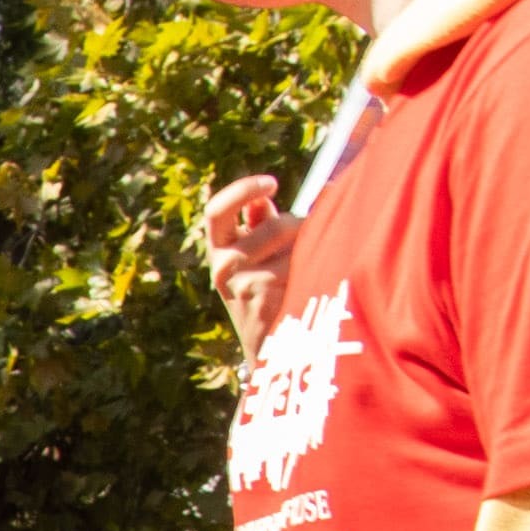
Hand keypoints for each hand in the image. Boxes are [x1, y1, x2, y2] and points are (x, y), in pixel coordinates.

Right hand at [199, 173, 303, 345]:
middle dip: (302, 228)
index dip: (243, 190)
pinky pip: (300, 266)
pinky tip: (306, 288)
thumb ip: (260, 224)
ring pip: (293, 246)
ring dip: (310, 251)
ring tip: (305, 271)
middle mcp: (222, 265)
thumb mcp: (257, 255)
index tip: (273, 184)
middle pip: (275, 225)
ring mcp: (239, 283)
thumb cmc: (268, 292)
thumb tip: (265, 199)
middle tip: (309, 242)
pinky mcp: (260, 297)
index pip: (217, 210)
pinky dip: (312, 270)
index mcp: (219, 248)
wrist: (267, 346)